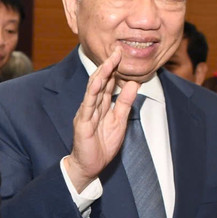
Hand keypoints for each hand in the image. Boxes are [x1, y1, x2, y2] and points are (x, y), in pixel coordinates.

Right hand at [64, 48, 137, 191]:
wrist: (90, 166)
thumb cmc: (102, 145)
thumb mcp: (119, 121)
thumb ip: (124, 103)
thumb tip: (134, 84)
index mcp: (100, 105)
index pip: (107, 83)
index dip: (114, 68)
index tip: (121, 54)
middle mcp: (91, 106)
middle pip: (100, 82)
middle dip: (108, 66)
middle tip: (116, 51)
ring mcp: (85, 113)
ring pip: (93, 91)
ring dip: (101, 75)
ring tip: (108, 62)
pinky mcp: (82, 123)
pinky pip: (88, 106)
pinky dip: (92, 93)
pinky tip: (97, 83)